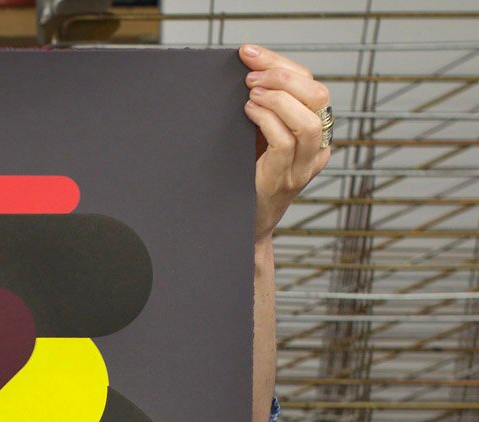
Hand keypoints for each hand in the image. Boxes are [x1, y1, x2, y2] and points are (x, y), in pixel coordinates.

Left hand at [240, 44, 331, 244]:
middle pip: (318, 95)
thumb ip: (266, 112)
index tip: (252, 54)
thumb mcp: (260, 141)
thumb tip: (250, 73)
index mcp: (316, 134)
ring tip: (250, 93)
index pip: (312, 86)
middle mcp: (317, 149)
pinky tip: (249, 112)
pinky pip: (285, 141)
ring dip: (276, 97)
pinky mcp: (285, 181)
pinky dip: (267, 119)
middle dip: (282, 75)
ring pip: (307, 118)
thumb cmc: (246, 182)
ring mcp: (303, 168)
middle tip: (251, 73)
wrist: (241, 229)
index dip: (284, 65)